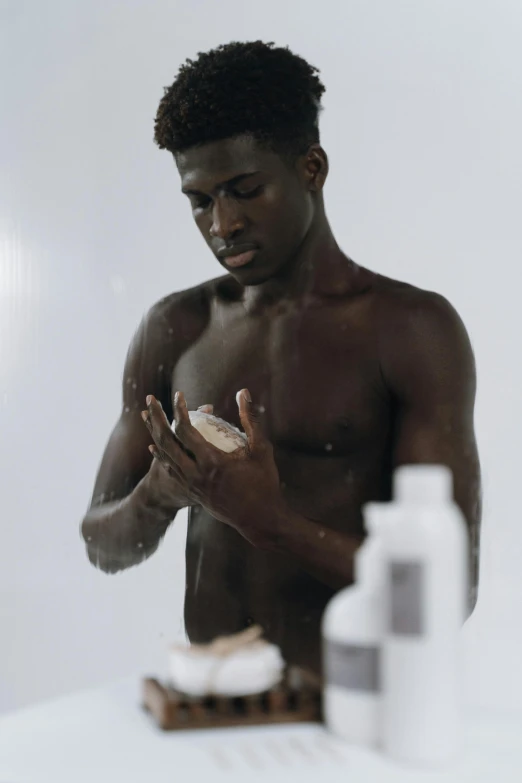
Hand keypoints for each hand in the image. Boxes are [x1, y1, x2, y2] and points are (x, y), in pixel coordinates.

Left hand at [141, 390, 283, 547]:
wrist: (259, 519)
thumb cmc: (264, 483)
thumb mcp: (261, 449)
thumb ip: (251, 419)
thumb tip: (243, 392)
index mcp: (212, 462)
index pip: (186, 431)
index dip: (179, 410)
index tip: (178, 394)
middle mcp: (196, 474)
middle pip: (166, 441)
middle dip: (156, 418)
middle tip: (151, 399)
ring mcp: (191, 485)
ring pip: (164, 456)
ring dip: (153, 434)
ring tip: (146, 416)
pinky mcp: (192, 492)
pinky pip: (170, 470)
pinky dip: (160, 456)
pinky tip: (154, 446)